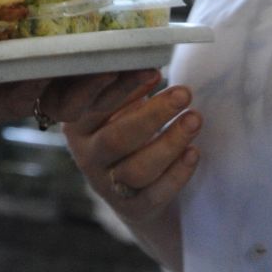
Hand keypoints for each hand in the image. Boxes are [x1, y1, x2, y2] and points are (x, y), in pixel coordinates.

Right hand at [60, 70, 199, 223]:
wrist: (128, 193)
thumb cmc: (123, 134)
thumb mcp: (114, 111)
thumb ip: (124, 90)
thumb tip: (146, 63)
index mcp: (76, 126)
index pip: (93, 106)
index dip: (120, 89)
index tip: (151, 70)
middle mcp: (87, 156)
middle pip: (117, 139)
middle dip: (154, 115)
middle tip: (184, 93)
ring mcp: (108, 185)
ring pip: (138, 168)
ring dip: (170, 143)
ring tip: (195, 119)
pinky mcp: (133, 208)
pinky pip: (157, 193)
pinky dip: (177, 173)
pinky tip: (194, 152)